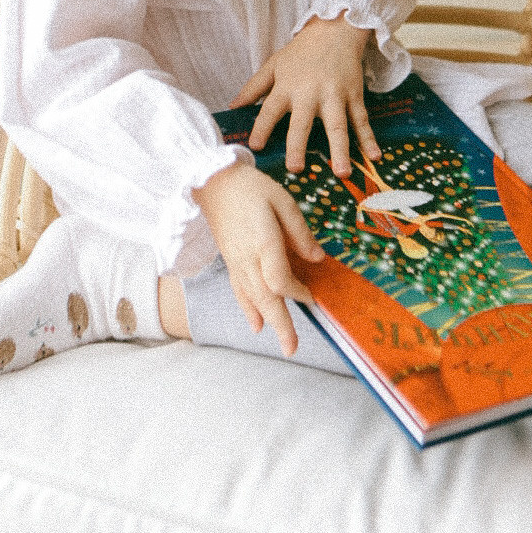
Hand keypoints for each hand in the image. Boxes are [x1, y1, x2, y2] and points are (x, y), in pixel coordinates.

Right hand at [197, 162, 323, 354]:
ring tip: (284, 343)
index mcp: (262, 242)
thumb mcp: (283, 201)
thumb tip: (318, 258)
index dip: (297, 292)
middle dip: (281, 325)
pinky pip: (239, 291)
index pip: (280, 279)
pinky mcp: (230, 262)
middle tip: (293, 349)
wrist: (213, 183)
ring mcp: (236, 263)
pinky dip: (248, 310)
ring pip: (252, 299)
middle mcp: (247, 259)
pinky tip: (257, 326)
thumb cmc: (252, 188)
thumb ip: (300, 232)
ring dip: (269, 322)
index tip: (312, 295)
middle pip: (265, 298)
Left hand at [233, 15, 380, 177]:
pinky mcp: (354, 95)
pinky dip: (369, 138)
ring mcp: (335, 95)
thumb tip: (233, 107)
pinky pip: (361, 120)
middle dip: (298, 145)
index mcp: (287, 87)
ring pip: (337, 126)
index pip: (270, 110)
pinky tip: (374, 156)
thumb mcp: (273, 65)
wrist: (335, 30)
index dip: (262, 127)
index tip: (256, 146)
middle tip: (295, 168)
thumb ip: (253, 87)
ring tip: (341, 173)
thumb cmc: (301, 52)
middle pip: (303, 122)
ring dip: (340, 150)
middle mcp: (310, 93)